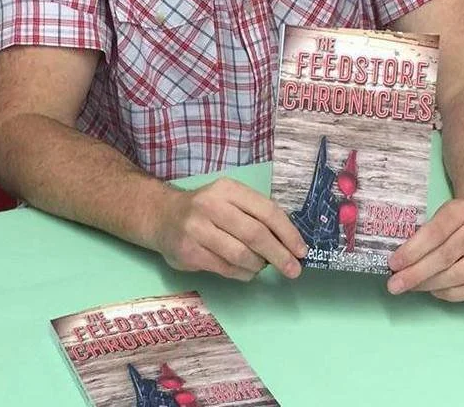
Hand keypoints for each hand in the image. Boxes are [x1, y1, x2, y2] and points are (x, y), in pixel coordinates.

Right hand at [152, 178, 307, 281]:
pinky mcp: (189, 252)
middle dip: (280, 255)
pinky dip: (242, 274)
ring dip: (258, 266)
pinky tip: (246, 272)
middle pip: (255, 234)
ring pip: (241, 255)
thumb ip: (255, 214)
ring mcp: (198, 229)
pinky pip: (225, 268)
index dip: (287, 232)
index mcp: (228, 189)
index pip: (266, 210)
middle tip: (294, 270)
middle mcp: (212, 206)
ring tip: (262, 266)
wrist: (162, 216)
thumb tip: (289, 241)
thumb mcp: (229, 199)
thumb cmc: (205, 209)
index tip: (302, 250)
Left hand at [386, 197, 463, 301]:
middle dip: (416, 274)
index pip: (434, 233)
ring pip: (458, 276)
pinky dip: (451, 294)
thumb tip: (400, 263)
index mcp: (462, 210)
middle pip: (445, 257)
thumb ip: (426, 234)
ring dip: (431, 286)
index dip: (412, 251)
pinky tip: (436, 291)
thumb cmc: (463, 219)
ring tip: (413, 288)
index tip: (393, 265)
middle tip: (395, 285)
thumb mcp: (445, 214)